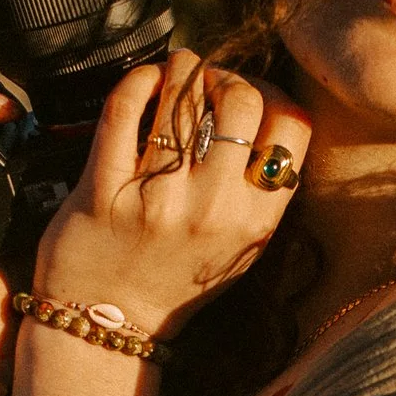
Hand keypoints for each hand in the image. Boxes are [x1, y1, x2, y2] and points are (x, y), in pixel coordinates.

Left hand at [35, 53, 311, 335]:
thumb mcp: (241, 250)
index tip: (252, 95)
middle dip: (227, 76)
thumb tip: (274, 119)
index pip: (291, 127)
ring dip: (182, 69)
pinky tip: (144, 83)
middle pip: (243, 99)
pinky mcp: (103, 186)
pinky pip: (125, 107)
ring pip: (184, 93)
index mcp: (254, 221)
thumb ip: (264, 195)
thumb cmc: (176, 284)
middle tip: (208, 83)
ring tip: (175, 76)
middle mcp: (211, 208)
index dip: (273, 95)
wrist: (107, 326)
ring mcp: (157, 196)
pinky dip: (138, 81)